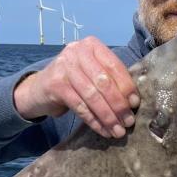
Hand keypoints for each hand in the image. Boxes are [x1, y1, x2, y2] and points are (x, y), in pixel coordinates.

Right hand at [13, 36, 138, 138]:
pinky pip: (80, 107)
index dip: (126, 86)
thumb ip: (110, 79)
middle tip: (129, 121)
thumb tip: (134, 101)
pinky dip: (94, 121)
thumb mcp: (92, 73)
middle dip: (118, 104)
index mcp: (91, 45)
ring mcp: (64, 67)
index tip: (135, 104)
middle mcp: (77, 52)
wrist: (40, 88)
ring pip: (92, 96)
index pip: (114, 65)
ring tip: (118, 131)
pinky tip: (103, 131)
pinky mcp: (55, 85)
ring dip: (108, 116)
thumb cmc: (75, 81)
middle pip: (104, 82)